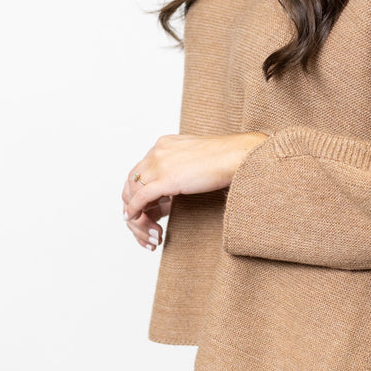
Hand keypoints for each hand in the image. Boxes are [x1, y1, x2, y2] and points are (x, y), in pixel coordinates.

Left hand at [122, 132, 268, 251]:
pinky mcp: (166, 179)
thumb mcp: (193, 159)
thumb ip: (179, 167)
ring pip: (134, 190)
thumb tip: (172, 187)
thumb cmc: (226, 158)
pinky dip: (134, 210)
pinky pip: (141, 198)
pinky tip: (134, 219)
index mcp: (164, 144)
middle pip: (132, 180)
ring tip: (144, 226)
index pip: (141, 169)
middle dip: (132, 201)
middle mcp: (158, 151)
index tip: (149, 206)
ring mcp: (160, 164)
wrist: (238, 156)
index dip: (140, 189)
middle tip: (141, 219)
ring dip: (135, 211)